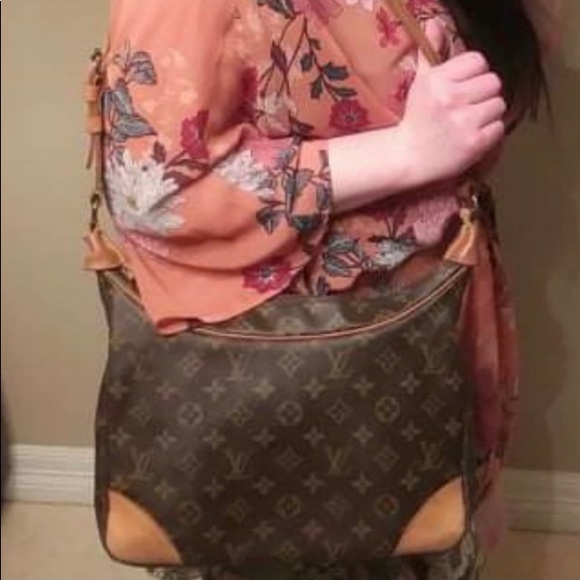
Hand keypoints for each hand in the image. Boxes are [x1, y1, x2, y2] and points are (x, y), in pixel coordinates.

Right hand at [398, 20, 506, 183]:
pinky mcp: (474, 144)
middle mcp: (451, 99)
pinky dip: (489, 133)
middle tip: (469, 106)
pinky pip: (499, 128)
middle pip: (493, 82)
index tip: (463, 87)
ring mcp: (464, 122)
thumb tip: (435, 24)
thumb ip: (431, 53)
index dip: (474, 75)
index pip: (478, 62)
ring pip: (499, 105)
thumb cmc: (417, 119)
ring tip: (471, 122)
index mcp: (438, 81)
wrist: (408, 158)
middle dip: (484, 94)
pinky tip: (473, 136)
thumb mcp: (420, 83)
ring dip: (488, 114)